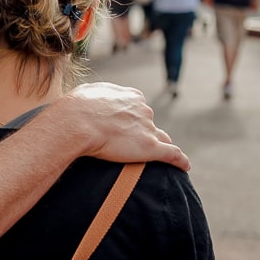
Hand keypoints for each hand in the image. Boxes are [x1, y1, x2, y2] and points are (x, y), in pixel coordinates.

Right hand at [58, 82, 189, 169]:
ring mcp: (148, 129)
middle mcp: (143, 110)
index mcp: (130, 96)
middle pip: (149, 123)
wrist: (76, 122)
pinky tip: (184, 167)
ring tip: (158, 157)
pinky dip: (180, 161)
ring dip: (159, 145)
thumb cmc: (75, 108)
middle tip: (129, 145)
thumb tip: (94, 99)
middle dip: (143, 132)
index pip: (138, 108)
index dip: (131, 119)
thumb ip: (97, 94)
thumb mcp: (87, 92)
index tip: (123, 127)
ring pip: (161, 138)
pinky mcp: (150, 147)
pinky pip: (172, 154)